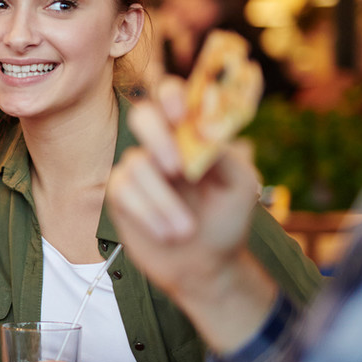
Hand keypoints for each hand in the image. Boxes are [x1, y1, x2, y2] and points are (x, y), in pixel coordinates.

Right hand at [107, 78, 260, 301]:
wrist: (206, 265)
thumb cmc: (227, 219)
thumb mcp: (240, 185)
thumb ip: (222, 152)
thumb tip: (204, 127)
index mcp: (192, 135)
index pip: (174, 97)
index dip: (172, 96)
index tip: (182, 113)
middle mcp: (162, 146)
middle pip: (143, 116)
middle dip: (157, 138)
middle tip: (177, 169)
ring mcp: (139, 170)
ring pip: (136, 164)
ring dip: (163, 201)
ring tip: (185, 231)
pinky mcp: (121, 196)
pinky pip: (122, 191)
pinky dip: (147, 213)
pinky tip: (167, 234)